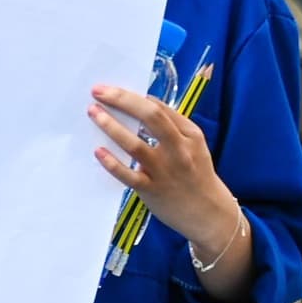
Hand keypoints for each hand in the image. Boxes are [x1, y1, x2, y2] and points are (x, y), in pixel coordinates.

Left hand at [90, 82, 235, 248]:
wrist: (208, 213)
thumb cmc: (195, 174)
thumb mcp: (193, 146)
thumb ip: (172, 126)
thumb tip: (143, 103)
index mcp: (190, 135)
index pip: (159, 108)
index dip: (132, 96)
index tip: (110, 89)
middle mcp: (179, 150)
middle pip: (150, 117)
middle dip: (122, 101)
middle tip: (98, 92)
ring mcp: (165, 171)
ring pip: (135, 145)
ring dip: (112, 126)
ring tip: (93, 113)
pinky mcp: (152, 190)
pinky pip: (128, 175)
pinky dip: (112, 162)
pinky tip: (98, 150)